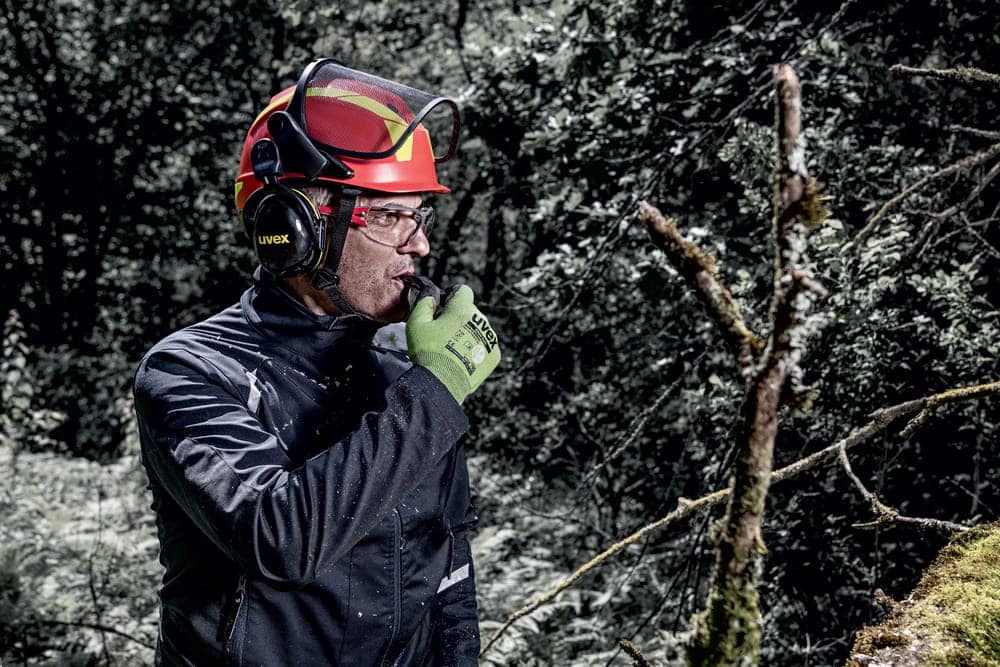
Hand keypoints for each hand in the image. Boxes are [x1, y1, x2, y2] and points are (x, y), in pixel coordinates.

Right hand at [406, 285, 500, 404]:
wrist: (443, 383)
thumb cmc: (428, 351)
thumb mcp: (417, 323)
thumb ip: (425, 302)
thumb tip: (432, 294)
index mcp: (463, 309)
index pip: (463, 291)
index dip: (452, 296)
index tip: (443, 307)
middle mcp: (481, 320)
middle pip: (469, 312)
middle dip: (458, 318)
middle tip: (443, 334)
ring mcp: (490, 338)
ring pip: (478, 329)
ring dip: (468, 334)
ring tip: (453, 350)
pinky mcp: (494, 355)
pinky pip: (484, 346)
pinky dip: (475, 350)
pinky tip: (462, 360)